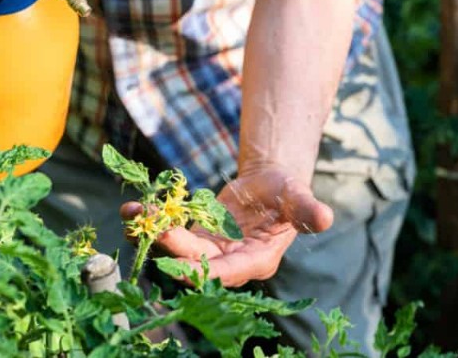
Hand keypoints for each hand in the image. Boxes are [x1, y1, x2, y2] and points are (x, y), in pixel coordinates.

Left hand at [122, 169, 333, 287]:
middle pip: (197, 261)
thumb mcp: (297, 197)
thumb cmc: (287, 192)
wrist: (269, 186)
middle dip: (171, 248)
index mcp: (257, 259)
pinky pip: (171, 234)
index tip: (179, 265)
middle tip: (149, 229)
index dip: (205, 271)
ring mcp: (210, 251)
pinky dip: (152, 222)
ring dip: (154, 233)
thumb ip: (307, 210)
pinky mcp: (196, 238)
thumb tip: (326, 217)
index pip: (229, 272)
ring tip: (131, 214)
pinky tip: (132, 209)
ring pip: (178, 248)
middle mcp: (230, 263)